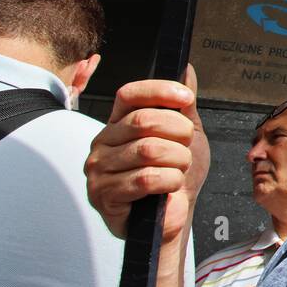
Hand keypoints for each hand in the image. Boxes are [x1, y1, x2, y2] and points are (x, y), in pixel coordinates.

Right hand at [84, 65, 208, 242]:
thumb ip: (184, 104)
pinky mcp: (103, 195)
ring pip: (148, 151)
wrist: (175, 217)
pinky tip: (170, 187)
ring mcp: (98, 169)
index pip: (130, 94)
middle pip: (144, 121)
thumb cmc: (176, 176)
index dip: (159, 91)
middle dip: (178, 133)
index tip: (186, 98)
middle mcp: (103, 142)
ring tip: (179, 170)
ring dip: (177, 161)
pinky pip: (145, 179)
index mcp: (118, 123)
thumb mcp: (187, 136)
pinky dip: (169, 182)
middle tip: (187, 147)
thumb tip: (186, 68)